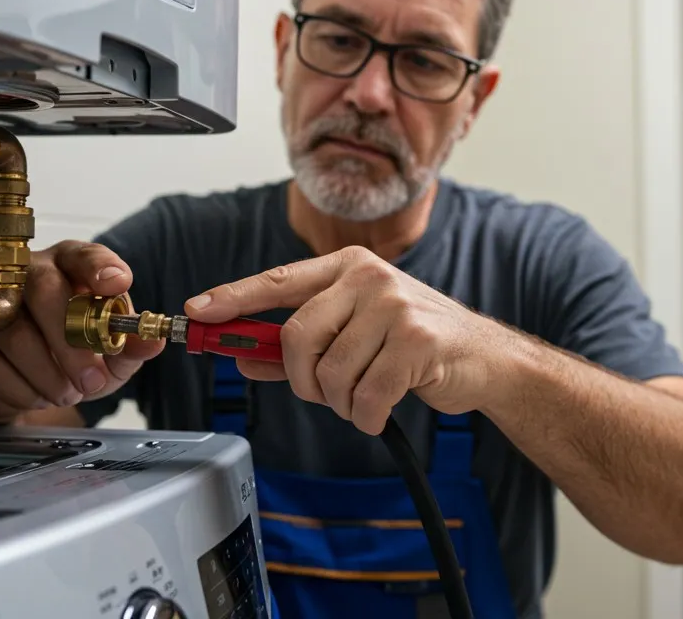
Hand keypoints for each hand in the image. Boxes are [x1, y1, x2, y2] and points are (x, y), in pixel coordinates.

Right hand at [0, 240, 164, 422]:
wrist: (14, 384)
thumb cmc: (67, 356)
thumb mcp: (109, 354)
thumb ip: (132, 346)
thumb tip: (154, 340)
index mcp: (69, 267)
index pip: (84, 254)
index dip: (100, 266)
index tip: (117, 283)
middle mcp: (28, 274)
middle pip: (43, 289)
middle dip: (71, 342)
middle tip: (92, 381)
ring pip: (16, 333)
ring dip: (48, 374)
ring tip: (67, 393)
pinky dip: (21, 389)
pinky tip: (36, 394)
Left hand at [183, 246, 506, 434]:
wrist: (483, 359)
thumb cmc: (414, 345)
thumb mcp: (356, 334)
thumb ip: (298, 347)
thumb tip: (244, 358)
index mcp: (347, 266)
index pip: (277, 281)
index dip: (233, 298)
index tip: (199, 313)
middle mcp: (368, 277)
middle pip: (297, 337)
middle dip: (302, 381)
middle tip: (323, 393)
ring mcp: (395, 305)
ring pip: (330, 373)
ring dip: (341, 403)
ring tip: (365, 397)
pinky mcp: (417, 340)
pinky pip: (366, 394)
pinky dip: (367, 415)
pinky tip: (382, 408)